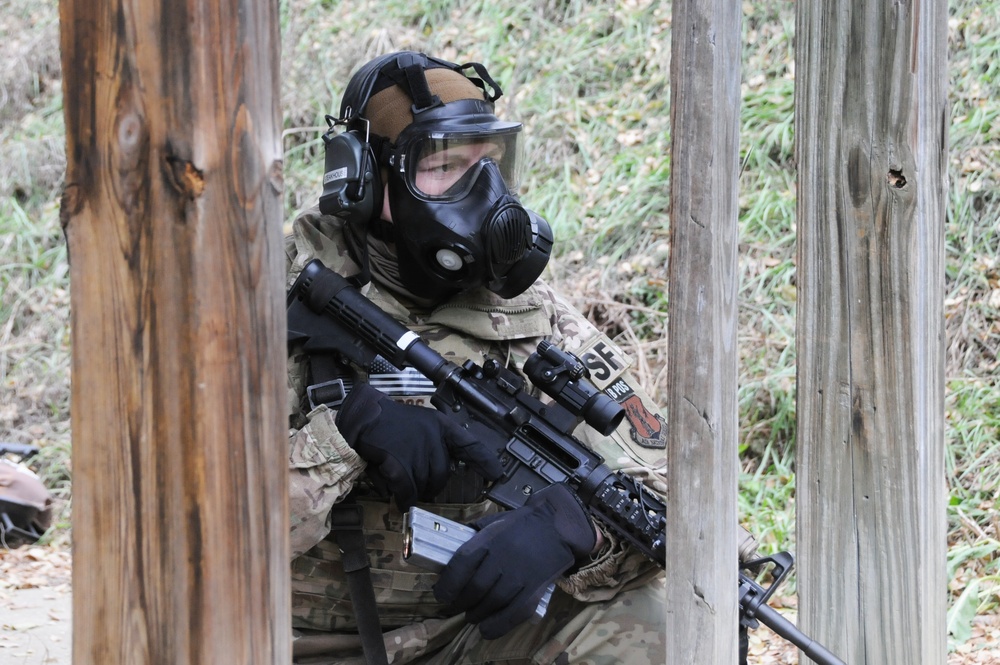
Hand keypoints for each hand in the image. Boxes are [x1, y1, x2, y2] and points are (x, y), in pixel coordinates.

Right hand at [335, 382, 502, 509]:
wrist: (363, 417)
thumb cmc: (390, 423)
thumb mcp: (421, 424)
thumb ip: (436, 444)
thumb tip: (444, 473)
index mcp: (441, 426)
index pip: (470, 445)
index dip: (485, 461)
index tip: (497, 475)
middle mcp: (434, 437)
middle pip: (442, 475)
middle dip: (430, 484)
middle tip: (415, 480)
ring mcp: (417, 450)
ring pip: (424, 485)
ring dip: (412, 489)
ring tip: (398, 476)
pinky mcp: (400, 463)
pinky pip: (407, 491)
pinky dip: (402, 497)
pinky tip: (396, 495)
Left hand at [433, 483, 596, 638]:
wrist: (557, 525)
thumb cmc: (522, 524)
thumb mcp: (494, 522)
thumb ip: (473, 537)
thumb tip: (448, 552)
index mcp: (491, 538)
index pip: (462, 563)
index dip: (448, 583)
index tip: (441, 594)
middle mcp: (504, 557)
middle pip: (475, 587)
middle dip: (460, 602)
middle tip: (455, 607)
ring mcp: (522, 574)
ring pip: (492, 602)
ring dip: (476, 614)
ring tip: (472, 615)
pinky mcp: (536, 589)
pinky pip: (515, 612)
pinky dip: (498, 625)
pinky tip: (486, 629)